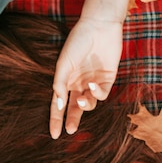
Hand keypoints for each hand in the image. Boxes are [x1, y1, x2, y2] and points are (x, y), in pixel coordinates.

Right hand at [49, 17, 122, 138]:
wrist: (98, 27)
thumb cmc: (76, 43)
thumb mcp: (63, 64)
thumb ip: (60, 84)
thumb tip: (59, 104)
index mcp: (65, 80)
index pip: (58, 104)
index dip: (55, 119)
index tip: (54, 134)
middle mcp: (78, 83)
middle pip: (74, 108)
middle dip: (72, 120)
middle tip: (70, 131)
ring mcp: (93, 82)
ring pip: (89, 103)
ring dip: (85, 105)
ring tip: (82, 100)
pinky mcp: (108, 79)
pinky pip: (102, 94)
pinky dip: (97, 93)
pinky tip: (93, 84)